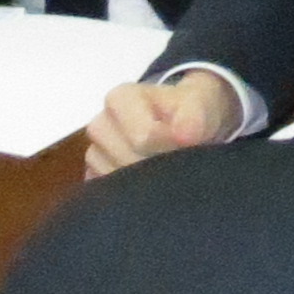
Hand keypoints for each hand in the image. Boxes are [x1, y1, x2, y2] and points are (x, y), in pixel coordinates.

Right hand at [85, 70, 237, 176]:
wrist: (184, 123)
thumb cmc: (189, 110)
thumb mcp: (200, 103)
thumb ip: (194, 117)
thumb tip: (186, 136)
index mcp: (120, 98)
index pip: (143, 137)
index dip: (168, 144)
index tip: (184, 140)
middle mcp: (99, 124)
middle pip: (129, 161)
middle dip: (157, 163)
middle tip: (175, 154)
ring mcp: (94, 152)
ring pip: (118, 181)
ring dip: (146, 178)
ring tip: (163, 162)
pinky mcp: (94, 176)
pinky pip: (111, 194)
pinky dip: (134, 191)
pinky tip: (148, 176)